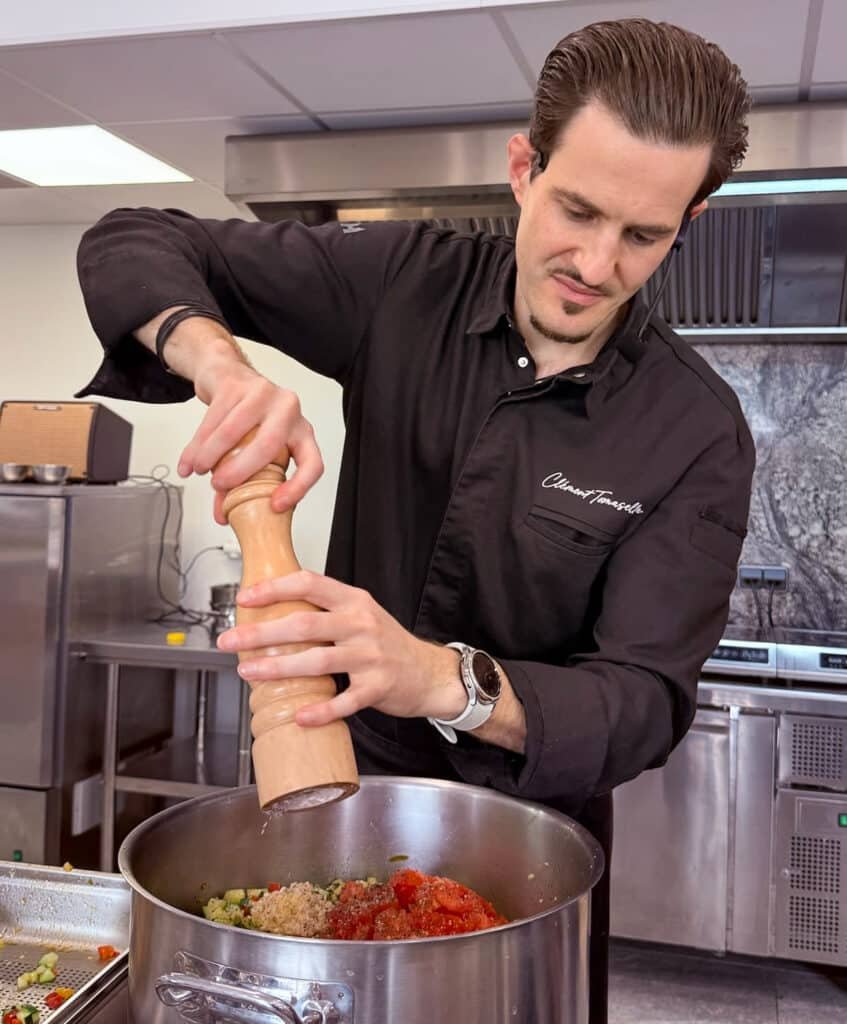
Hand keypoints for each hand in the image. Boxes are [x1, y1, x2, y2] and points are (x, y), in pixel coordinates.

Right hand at [181, 358, 323, 524]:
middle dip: (241, 470)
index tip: (274, 505)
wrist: (229, 378)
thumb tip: (223, 515)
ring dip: (212, 454)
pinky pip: (214, 418)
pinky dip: (197, 444)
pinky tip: (190, 459)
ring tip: (199, 469)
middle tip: (219, 485)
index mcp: (301, 433)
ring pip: (235, 430)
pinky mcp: (237, 385)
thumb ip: (242, 483)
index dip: (298, 488)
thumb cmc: (249, 421)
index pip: (312, 464)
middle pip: (269, 445)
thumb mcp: (255, 450)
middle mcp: (289, 411)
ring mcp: (264, 394)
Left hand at [215, 570, 465, 726]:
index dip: (274, 588)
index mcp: (354, 601)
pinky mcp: (377, 687)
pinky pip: (344, 701)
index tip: (244, 598)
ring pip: (317, 661)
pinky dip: (321, 710)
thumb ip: (326, 609)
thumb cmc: (387, 643)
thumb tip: (273, 610)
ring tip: (249, 672)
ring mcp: (370, 656)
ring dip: (278, 668)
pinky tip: (300, 716)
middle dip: (261, 633)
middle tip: (230, 641)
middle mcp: (361, 624)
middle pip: (304, 624)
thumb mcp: (361, 613)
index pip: (309, 583)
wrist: (428, 672)